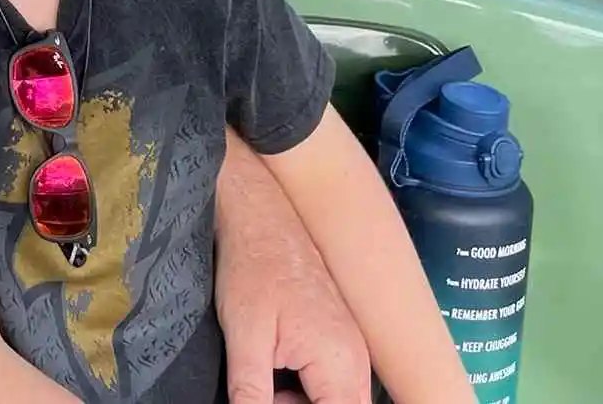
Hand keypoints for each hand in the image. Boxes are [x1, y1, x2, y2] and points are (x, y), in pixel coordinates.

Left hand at [213, 131, 370, 403]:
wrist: (261, 217)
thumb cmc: (252, 270)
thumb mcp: (245, 340)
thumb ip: (252, 393)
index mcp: (341, 364)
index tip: (273, 398)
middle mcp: (357, 359)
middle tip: (263, 390)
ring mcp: (353, 347)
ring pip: (335, 397)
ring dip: (302, 400)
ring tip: (265, 375)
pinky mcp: (341, 337)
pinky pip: (332, 378)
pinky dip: (306, 384)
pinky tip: (275, 364)